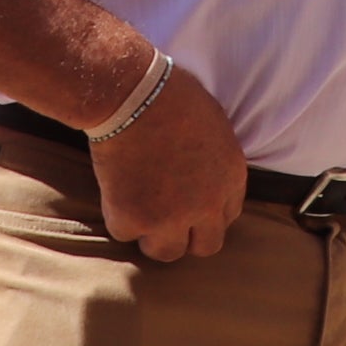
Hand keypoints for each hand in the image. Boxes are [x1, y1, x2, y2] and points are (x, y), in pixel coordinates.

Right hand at [89, 63, 248, 264]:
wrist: (133, 93)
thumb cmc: (170, 94)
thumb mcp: (214, 126)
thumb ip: (213, 161)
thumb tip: (202, 173)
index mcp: (231, 178)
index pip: (227, 217)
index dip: (205, 213)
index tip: (188, 205)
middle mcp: (207, 204)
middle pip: (206, 246)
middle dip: (186, 234)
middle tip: (164, 217)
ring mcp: (171, 217)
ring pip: (166, 252)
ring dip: (152, 235)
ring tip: (138, 211)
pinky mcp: (134, 219)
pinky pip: (125, 233)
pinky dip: (118, 216)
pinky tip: (114, 189)